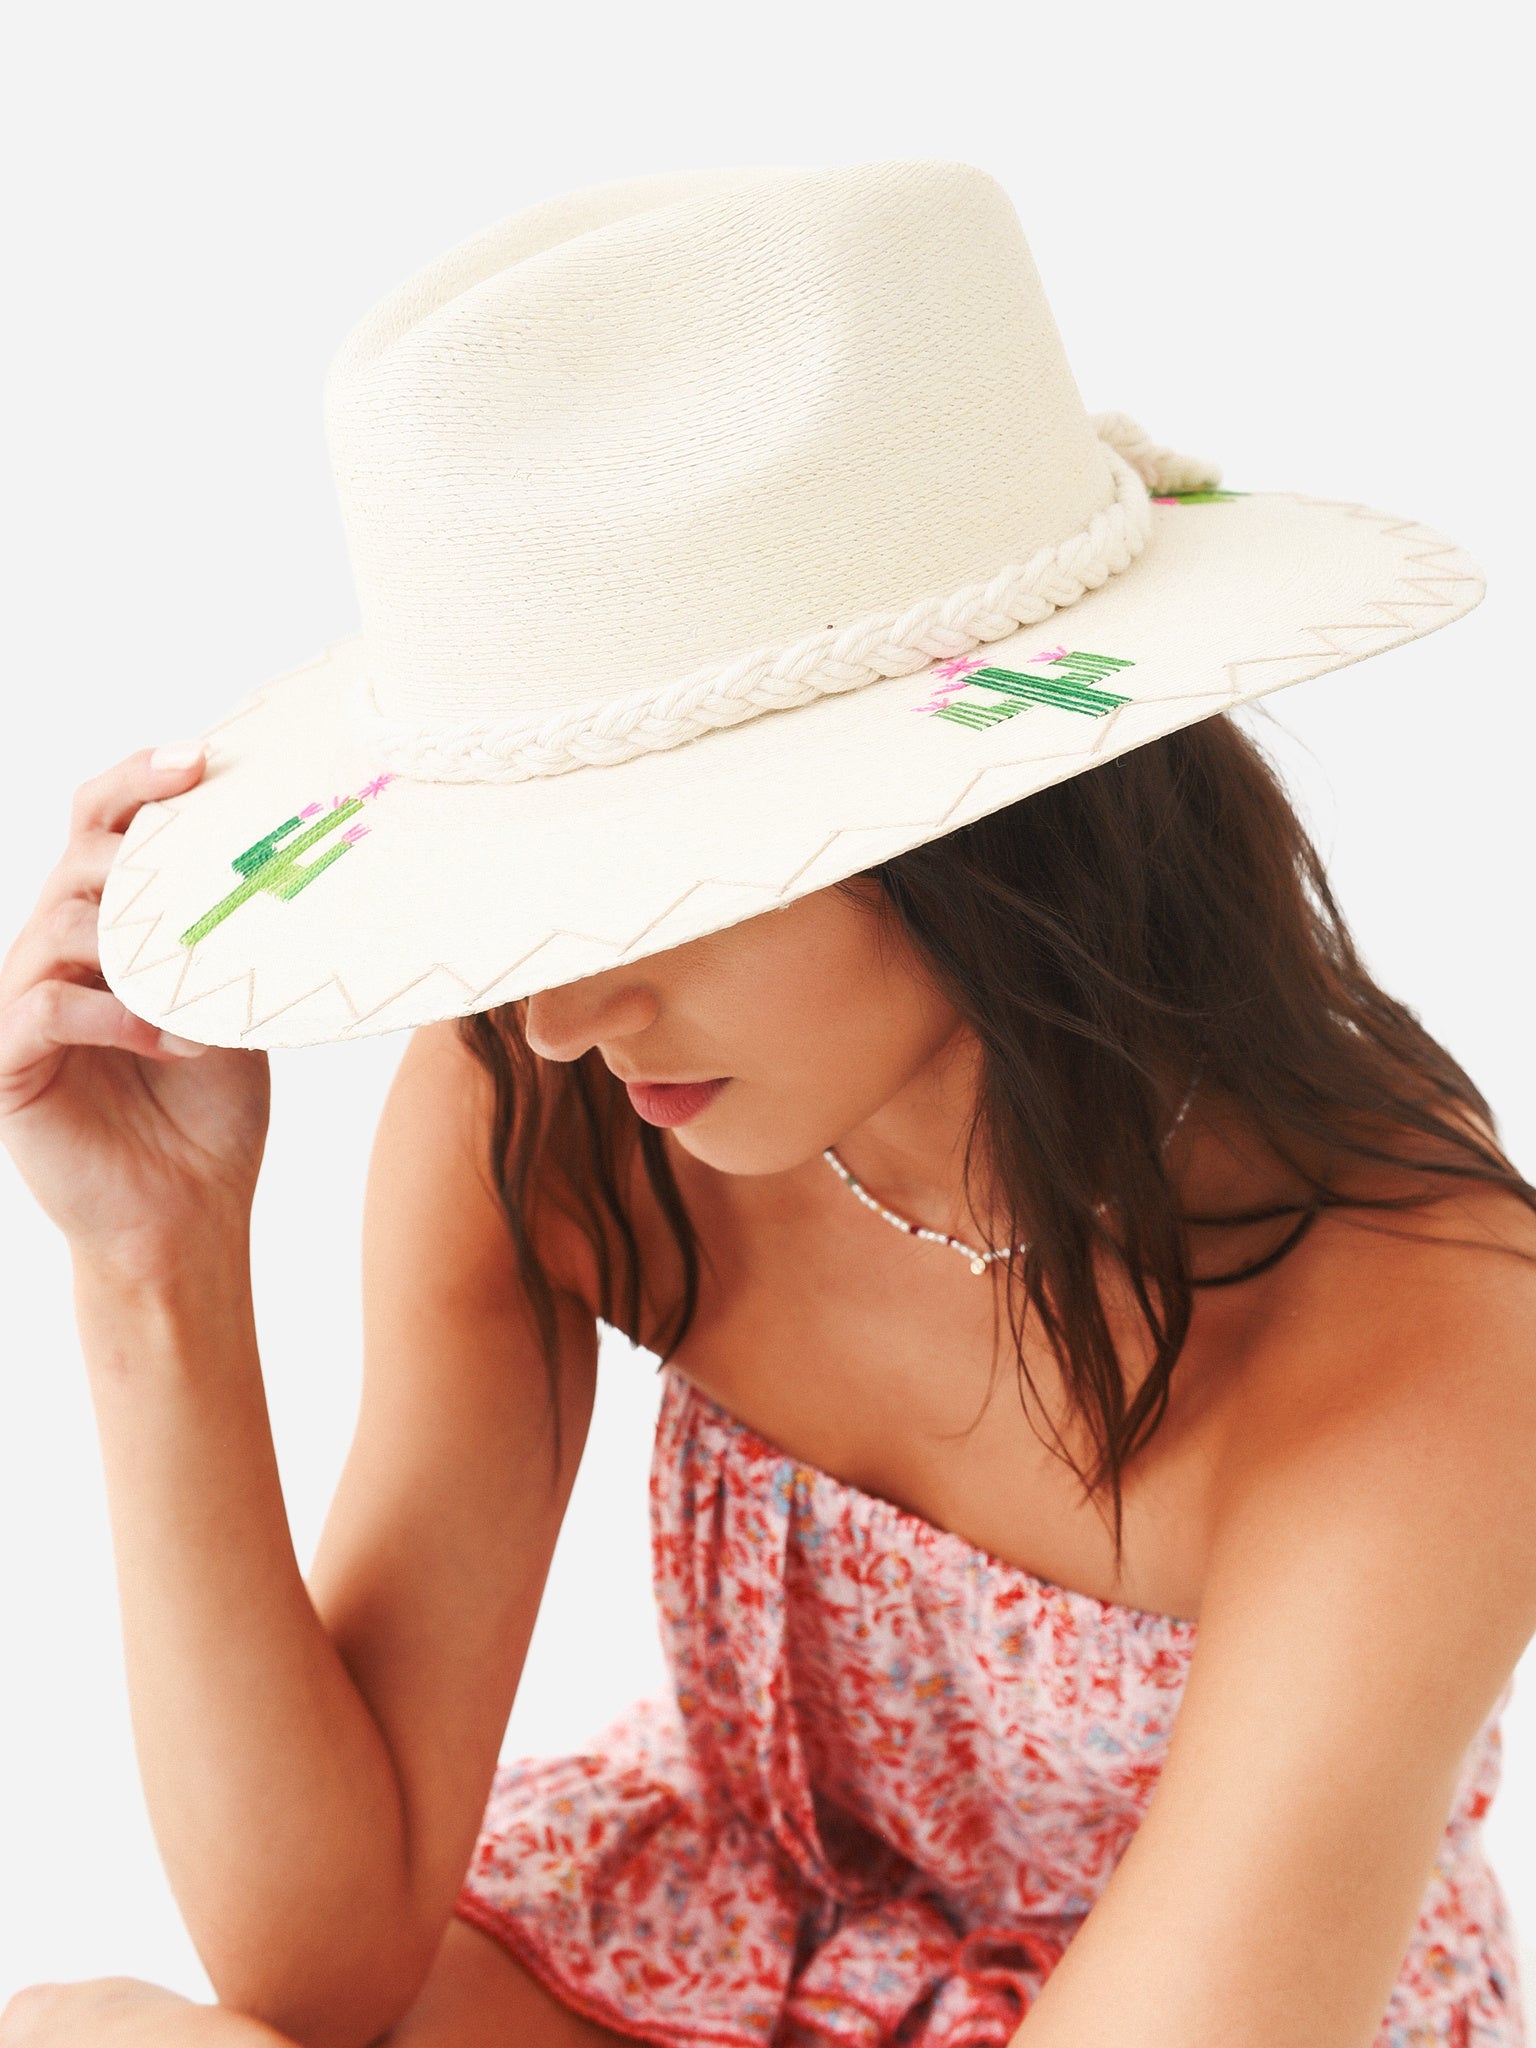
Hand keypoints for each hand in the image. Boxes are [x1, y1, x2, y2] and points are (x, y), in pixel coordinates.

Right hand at [0, 748, 270, 1275]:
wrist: (189, 1210)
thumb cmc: (210, 1107)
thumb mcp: (235, 1001)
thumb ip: (233, 935)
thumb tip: (294, 861)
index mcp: (105, 923)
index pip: (102, 823)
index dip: (139, 779)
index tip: (203, 756)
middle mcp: (53, 949)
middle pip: (78, 858)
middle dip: (140, 842)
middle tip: (208, 839)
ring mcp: (22, 1002)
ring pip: (61, 924)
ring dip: (145, 951)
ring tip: (208, 994)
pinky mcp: (6, 1061)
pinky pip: (45, 1004)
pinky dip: (115, 1014)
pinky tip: (174, 1040)